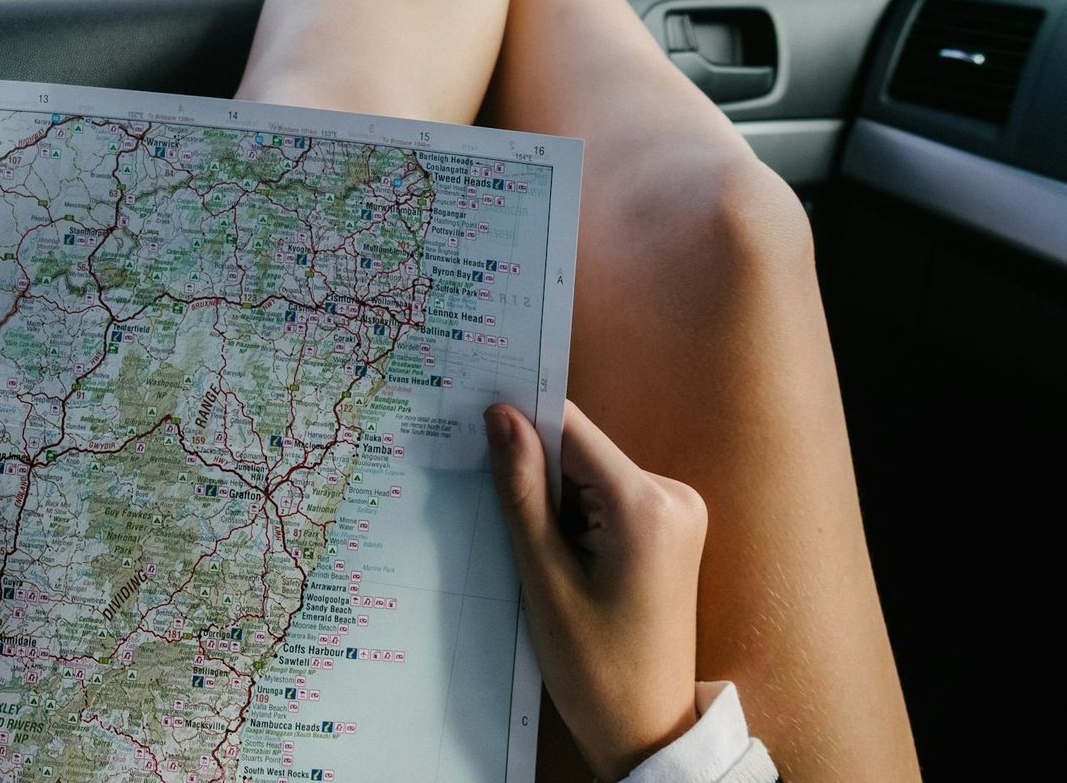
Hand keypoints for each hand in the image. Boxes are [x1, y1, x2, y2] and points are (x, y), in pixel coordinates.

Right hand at [485, 400, 704, 781]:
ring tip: (536, 552)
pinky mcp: (670, 528)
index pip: (571, 430)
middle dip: (537, 474)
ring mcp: (677, 511)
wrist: (648, 735)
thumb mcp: (546, 581)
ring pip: (590, 474)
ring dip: (555, 500)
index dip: (521, 423)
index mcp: (647, 504)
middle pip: (581, 452)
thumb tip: (500, 414)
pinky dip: (576, 516)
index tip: (472, 424)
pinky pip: (608, 496)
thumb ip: (523, 492)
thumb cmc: (596, 670)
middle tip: (498, 513)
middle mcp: (673, 494)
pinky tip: (560, 557)